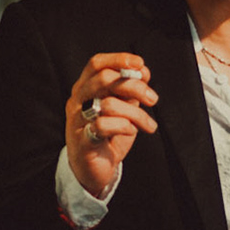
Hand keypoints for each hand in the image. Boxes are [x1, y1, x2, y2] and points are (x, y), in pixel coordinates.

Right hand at [66, 53, 157, 197]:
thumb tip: (143, 70)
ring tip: (148, 125)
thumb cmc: (108, 135)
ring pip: (108, 103)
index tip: (140, 64)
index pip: (96, 64)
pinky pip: (103, 126)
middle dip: (134, 86)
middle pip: (104, 79)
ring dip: (136, 113)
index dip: (118, 59)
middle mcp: (77, 101)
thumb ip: (130, 90)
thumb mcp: (122, 107)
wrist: (93, 170)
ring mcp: (78, 121)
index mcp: (85, 88)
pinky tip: (132, 131)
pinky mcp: (83, 141)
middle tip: (152, 99)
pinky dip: (123, 126)